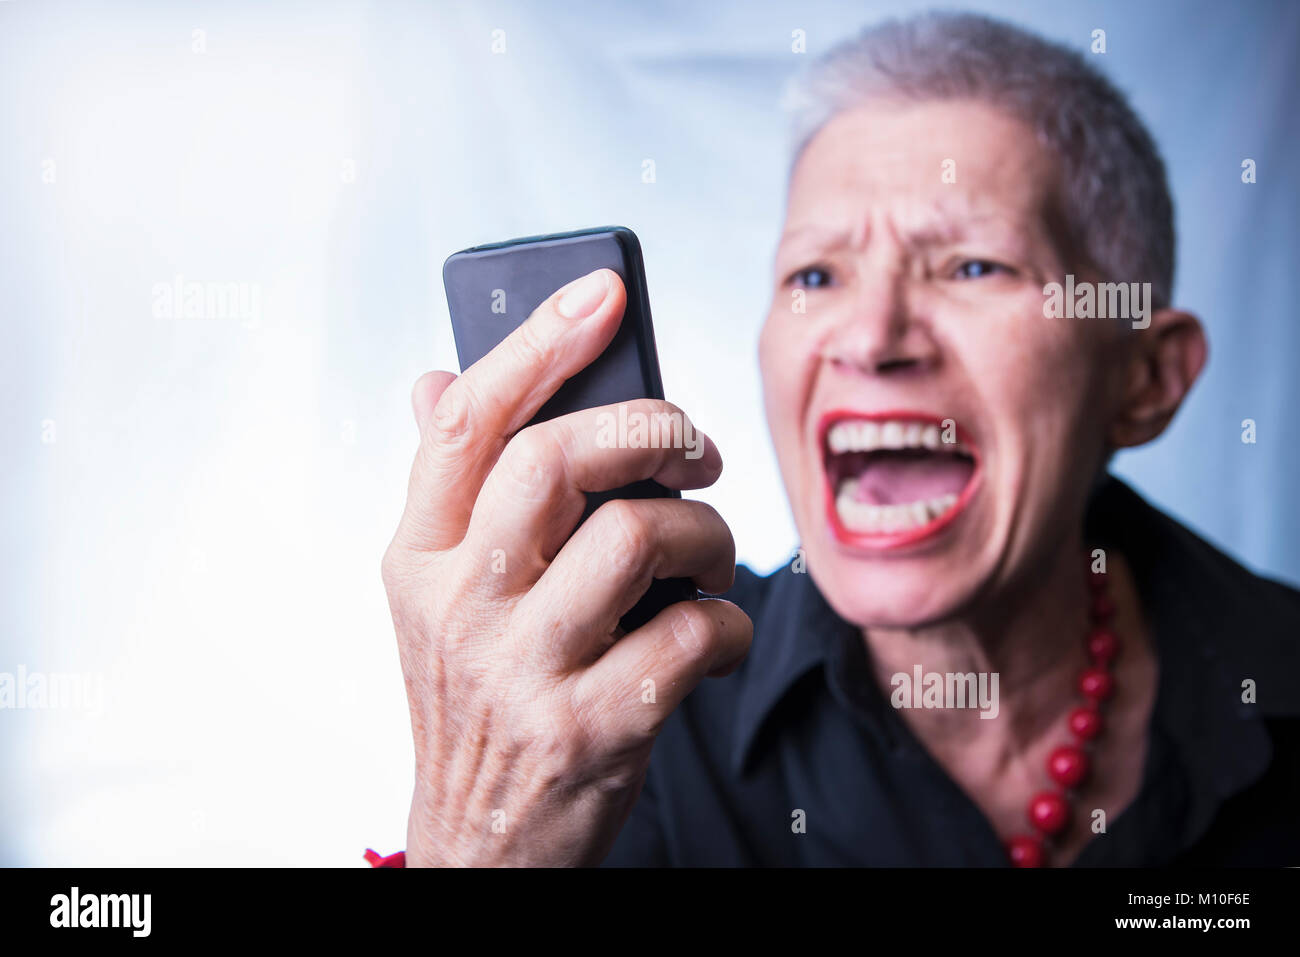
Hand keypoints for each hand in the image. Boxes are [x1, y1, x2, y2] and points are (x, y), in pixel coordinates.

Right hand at [381, 268, 751, 865]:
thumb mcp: (436, 598)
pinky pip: (692, 634)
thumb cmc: (477, 701)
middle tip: (694, 449)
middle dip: (651, 428)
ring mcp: (523, 671)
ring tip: (711, 550)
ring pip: (639, 538)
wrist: (480, 849)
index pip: (465, 423)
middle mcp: (459, 606)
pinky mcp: (591, 729)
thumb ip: (449, 489)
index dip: (537, 344)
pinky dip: (729, 622)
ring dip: (705, 531)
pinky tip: (717, 636)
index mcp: (418, 557)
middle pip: (557, 461)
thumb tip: (434, 377)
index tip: (603, 290)